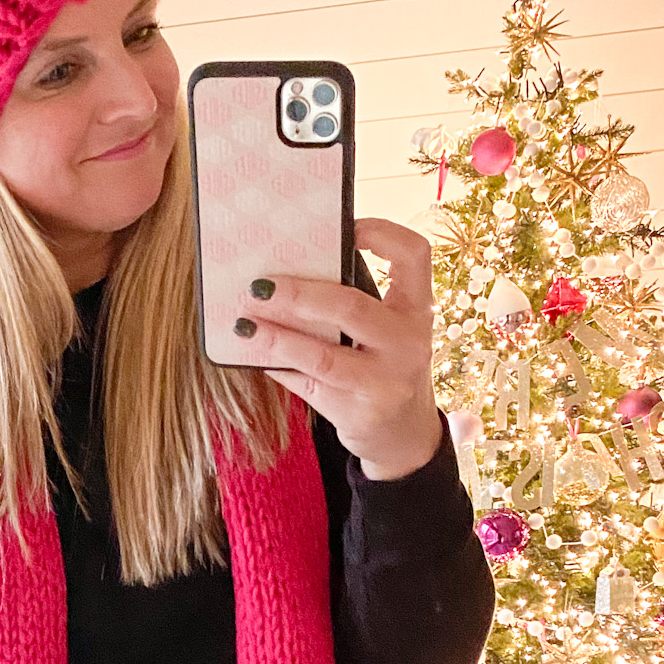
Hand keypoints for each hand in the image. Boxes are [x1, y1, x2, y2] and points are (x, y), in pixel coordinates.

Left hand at [234, 217, 441, 480]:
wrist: (403, 436)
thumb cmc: (383, 367)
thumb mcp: (387, 333)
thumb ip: (356, 304)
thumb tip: (286, 273)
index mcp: (418, 309)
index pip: (414, 256)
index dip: (382, 233)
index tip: (346, 227)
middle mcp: (409, 343)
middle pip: (351, 307)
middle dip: (299, 295)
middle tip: (259, 287)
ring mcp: (386, 382)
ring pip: (322, 355)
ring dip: (277, 338)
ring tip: (245, 325)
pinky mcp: (359, 413)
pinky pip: (307, 385)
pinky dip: (279, 367)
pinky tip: (256, 355)